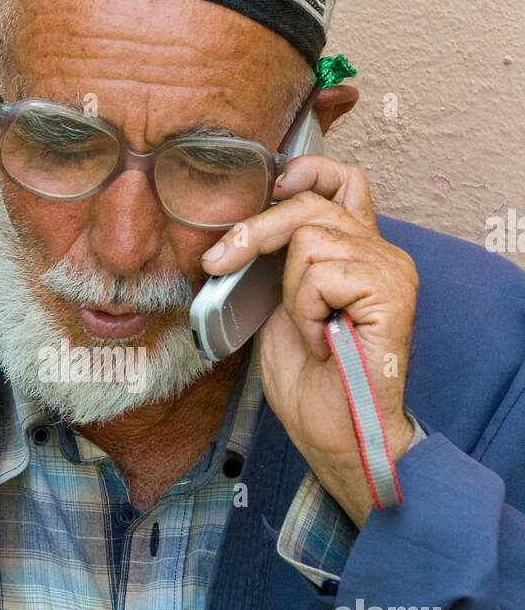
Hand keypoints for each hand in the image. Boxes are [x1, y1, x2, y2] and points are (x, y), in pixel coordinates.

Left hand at [200, 156, 418, 525]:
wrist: (340, 437)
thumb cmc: (314, 385)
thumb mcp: (279, 312)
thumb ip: (274, 268)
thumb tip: (234, 236)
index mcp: (357, 253)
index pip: (342, 180)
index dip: (305, 172)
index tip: (268, 190)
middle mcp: (381, 253)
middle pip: (310, 202)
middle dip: (255, 231)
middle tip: (219, 264)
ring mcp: (391, 270)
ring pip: (311, 240)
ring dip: (291, 292)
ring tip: (311, 332)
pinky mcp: (391, 292)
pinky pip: (323, 274)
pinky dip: (308, 311)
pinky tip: (324, 342)